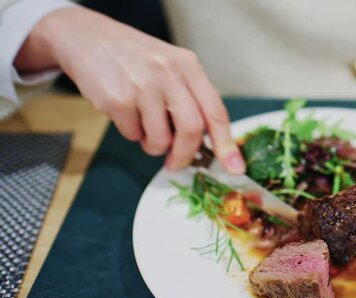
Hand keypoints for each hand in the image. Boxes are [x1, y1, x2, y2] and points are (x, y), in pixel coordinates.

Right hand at [14, 6, 244, 172]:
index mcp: (189, 67)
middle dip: (186, 155)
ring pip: (161, 139)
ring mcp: (143, 86)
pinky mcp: (117, 99)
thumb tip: (205, 143)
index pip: (216, 112)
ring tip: (145, 130)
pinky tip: (125, 114)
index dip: (227, 145)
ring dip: (154, 146)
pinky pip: (132, 134)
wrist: (87, 37)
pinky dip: (131, 133)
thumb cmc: (135, 59)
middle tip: (176, 164)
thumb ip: (190, 98)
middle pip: (192, 129)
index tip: (234, 168)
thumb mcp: (171, 66)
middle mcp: (170, 74)